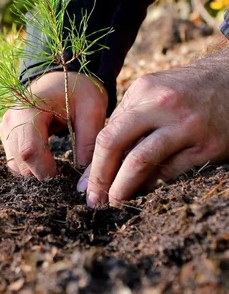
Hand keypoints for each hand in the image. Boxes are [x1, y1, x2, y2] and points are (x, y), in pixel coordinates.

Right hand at [0, 71, 107, 177]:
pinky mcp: (7, 134)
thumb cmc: (78, 90)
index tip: (66, 176)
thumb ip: (89, 142)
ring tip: (57, 165)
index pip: (30, 150)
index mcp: (29, 109)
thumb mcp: (92, 111)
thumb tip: (83, 175)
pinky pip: (15, 161)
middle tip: (65, 173)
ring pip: (16, 165)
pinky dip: (30, 167)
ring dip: (36, 171)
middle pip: (20, 162)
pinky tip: (47, 160)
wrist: (62, 76)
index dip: (46, 169)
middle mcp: (12, 119)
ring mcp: (6, 127)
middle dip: (43, 173)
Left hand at [77, 45, 228, 206]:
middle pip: (115, 144)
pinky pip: (170, 173)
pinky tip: (144, 194)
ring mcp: (186, 126)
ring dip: (123, 188)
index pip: (108, 133)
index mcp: (144, 91)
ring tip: (115, 203)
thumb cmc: (186, 93)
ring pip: (142, 162)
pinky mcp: (207, 146)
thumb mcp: (155, 93)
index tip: (85, 187)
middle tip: (94, 201)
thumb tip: (99, 164)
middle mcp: (163, 105)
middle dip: (101, 177)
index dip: (93, 164)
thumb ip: (128, 121)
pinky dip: (152, 186)